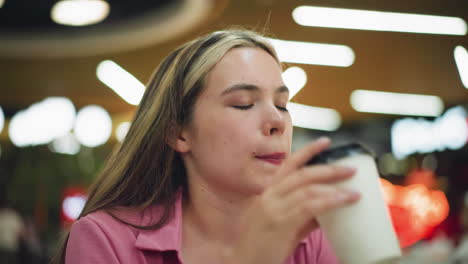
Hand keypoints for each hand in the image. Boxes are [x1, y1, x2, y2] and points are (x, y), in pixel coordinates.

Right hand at [224, 137, 359, 263]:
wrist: (245, 263)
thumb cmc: (263, 246)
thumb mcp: (284, 226)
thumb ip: (304, 216)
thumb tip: (328, 210)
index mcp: (268, 193)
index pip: (288, 165)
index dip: (308, 151)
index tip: (325, 141)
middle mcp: (269, 196)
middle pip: (301, 173)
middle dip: (328, 168)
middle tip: (351, 169)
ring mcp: (273, 208)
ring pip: (307, 188)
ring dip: (333, 187)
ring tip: (353, 191)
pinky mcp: (280, 222)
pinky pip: (308, 206)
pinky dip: (328, 201)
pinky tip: (342, 201)